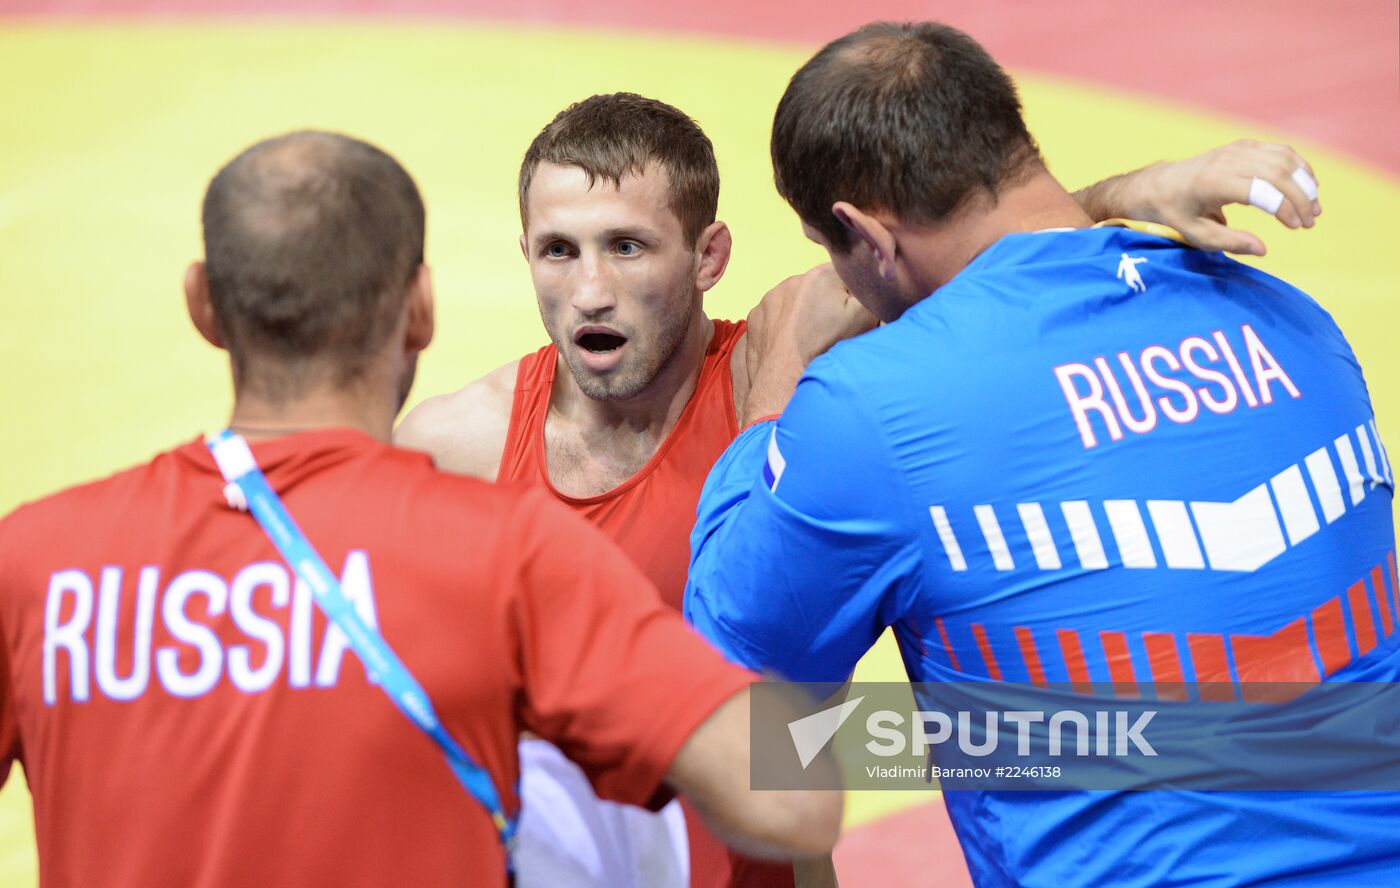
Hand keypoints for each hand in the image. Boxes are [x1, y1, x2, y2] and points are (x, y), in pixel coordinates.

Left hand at [739, 265, 877, 425]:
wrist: (785, 385)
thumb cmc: (826, 351)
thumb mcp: (866, 318)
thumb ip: (870, 290)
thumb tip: (871, 279)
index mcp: (819, 276)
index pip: (846, 274)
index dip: (853, 295)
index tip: (850, 316)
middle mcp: (791, 281)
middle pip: (820, 287)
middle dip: (827, 303)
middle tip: (831, 331)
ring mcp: (768, 299)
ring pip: (796, 300)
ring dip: (804, 313)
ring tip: (810, 339)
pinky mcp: (755, 317)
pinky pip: (775, 314)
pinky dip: (783, 325)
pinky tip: (791, 343)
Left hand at [1080, 140, 1320, 255]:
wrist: (1161, 184)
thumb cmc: (1177, 214)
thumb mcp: (1197, 235)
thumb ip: (1229, 242)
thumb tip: (1263, 250)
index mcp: (1214, 182)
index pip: (1261, 190)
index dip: (1284, 208)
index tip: (1297, 227)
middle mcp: (1228, 160)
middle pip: (1278, 174)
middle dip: (1301, 198)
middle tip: (1311, 222)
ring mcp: (1238, 149)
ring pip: (1284, 160)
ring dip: (1305, 183)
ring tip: (1314, 209)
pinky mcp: (1245, 145)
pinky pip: (1280, 152)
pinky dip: (1298, 168)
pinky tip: (1308, 187)